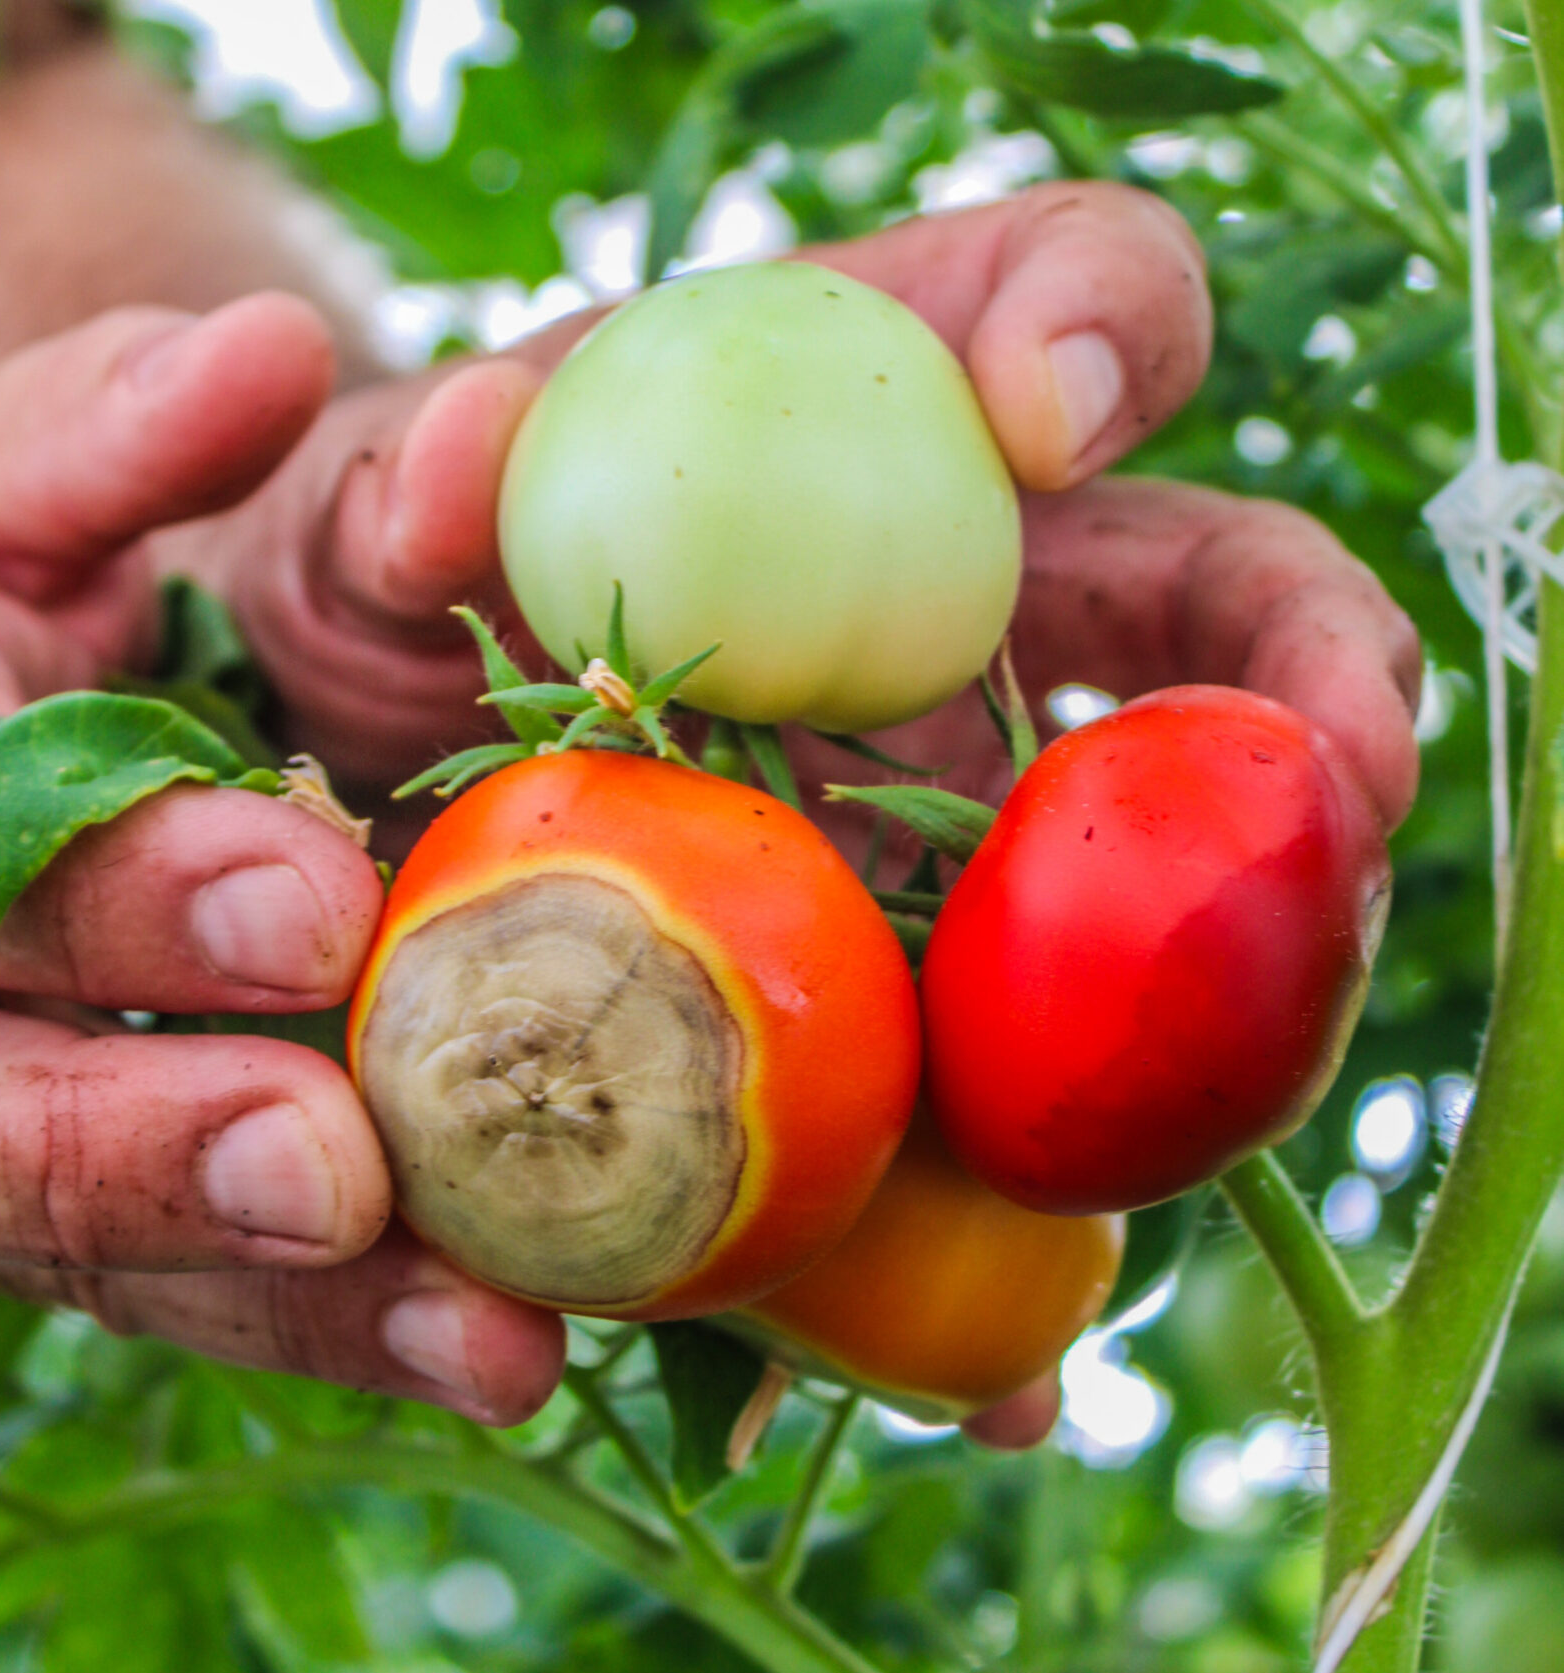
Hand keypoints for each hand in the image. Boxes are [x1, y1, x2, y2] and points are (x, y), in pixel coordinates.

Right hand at [0, 299, 565, 1423]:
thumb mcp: (38, 462)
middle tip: (341, 1172)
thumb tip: (265, 356)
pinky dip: (341, 1333)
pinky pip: (185, 1293)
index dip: (114, 883)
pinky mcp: (61, 1209)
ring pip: (81, 1250)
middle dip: (146, 1149)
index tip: (311, 899)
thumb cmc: (24, 562)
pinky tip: (504, 1353)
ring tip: (489, 1340)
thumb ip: (126, 422)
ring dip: (287, 1307)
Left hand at [168, 184, 1420, 1447]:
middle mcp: (975, 612)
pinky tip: (1003, 1381)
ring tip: (1234, 1091)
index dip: (1108, 321)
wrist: (326, 767)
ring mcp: (964, 817)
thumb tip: (467, 472)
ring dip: (1235, 982)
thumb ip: (403, 477)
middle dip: (1312, 672)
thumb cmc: (379, 583)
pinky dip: (1014, 1254)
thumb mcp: (358, 514)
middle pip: (1218, 601)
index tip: (1050, 417)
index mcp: (879, 426)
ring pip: (1162, 886)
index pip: (1067, 292)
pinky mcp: (902, 1006)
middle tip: (1344, 776)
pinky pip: (1007, 1116)